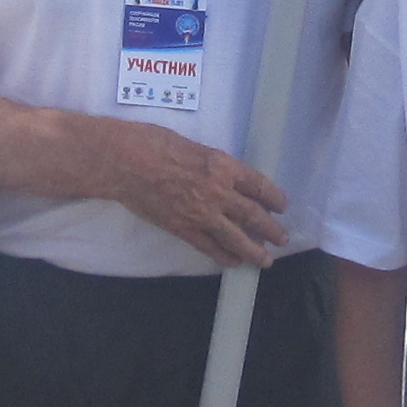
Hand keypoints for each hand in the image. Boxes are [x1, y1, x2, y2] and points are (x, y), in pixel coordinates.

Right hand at [106, 117, 290, 267]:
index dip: (274, 198)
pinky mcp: (183, 228)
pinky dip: (223, 257)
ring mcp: (201, 213)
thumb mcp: (194, 146)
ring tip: (265, 260)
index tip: (282, 206)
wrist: (125, 162)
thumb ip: (212, 164)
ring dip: (254, 251)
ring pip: (236, 238)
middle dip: (270, 230)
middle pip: (253, 215)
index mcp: (223, 165)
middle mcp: (218, 191)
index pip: (258, 185)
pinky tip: (232, 262)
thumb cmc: (154, 143)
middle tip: (282, 238)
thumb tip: (223, 175)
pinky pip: (209, 247)